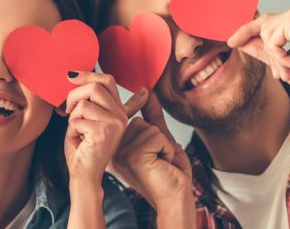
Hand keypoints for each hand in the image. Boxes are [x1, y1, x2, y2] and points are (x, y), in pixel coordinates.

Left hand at [63, 71, 129, 185]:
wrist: (85, 175)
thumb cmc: (82, 148)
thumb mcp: (86, 119)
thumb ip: (88, 100)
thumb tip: (73, 75)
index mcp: (118, 110)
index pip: (107, 80)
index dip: (87, 74)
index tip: (70, 76)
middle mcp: (120, 116)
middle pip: (95, 87)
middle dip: (73, 95)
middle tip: (66, 110)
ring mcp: (114, 124)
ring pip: (83, 104)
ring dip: (72, 118)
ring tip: (76, 131)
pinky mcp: (103, 133)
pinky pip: (77, 121)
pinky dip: (71, 131)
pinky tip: (78, 142)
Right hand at [109, 89, 192, 208]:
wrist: (176, 198)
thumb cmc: (169, 173)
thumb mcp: (160, 140)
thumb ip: (152, 116)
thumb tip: (149, 91)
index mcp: (115, 148)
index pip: (129, 120)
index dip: (145, 128)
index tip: (153, 152)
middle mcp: (113, 151)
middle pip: (139, 121)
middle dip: (157, 138)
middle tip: (159, 160)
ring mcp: (121, 153)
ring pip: (148, 127)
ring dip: (163, 144)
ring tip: (160, 162)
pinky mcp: (133, 155)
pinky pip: (156, 135)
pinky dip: (167, 148)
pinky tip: (162, 165)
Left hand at [227, 0, 289, 90]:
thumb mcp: (281, 59)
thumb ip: (263, 48)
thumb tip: (239, 41)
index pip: (271, 20)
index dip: (250, 29)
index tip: (232, 37)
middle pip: (265, 22)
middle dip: (247, 35)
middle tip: (231, 43)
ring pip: (265, 33)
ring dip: (273, 56)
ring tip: (288, 69)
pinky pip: (271, 39)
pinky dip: (277, 55)